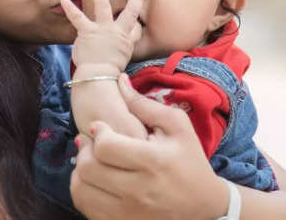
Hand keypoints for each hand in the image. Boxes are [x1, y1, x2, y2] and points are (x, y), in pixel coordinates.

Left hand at [61, 0, 146, 71]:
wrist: (97, 76)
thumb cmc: (109, 69)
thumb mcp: (126, 56)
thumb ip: (130, 40)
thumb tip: (137, 27)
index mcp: (126, 40)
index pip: (136, 27)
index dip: (138, 22)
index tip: (139, 10)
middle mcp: (117, 32)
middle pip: (131, 12)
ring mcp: (102, 30)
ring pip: (103, 6)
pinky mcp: (87, 32)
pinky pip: (77, 17)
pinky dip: (70, 8)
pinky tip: (64, 0)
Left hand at [70, 73, 228, 219]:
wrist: (205, 208)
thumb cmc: (190, 162)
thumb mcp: (177, 126)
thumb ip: (145, 104)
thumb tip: (120, 80)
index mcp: (153, 162)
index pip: (105, 146)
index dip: (97, 132)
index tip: (101, 128)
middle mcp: (138, 190)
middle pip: (87, 168)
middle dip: (84, 150)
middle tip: (93, 144)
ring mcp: (127, 213)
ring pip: (80, 190)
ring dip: (80, 171)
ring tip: (92, 161)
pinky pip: (85, 208)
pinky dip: (84, 191)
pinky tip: (96, 181)